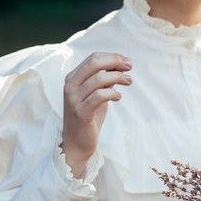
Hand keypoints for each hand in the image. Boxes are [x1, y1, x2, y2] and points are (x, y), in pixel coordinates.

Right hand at [61, 52, 132, 177]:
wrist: (77, 143)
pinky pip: (99, 96)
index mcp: (72, 78)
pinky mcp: (80, 112)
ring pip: (98, 79)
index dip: (112, 57)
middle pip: (94, 63)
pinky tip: (119, 97)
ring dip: (118, 77)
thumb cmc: (88, 116)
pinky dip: (112, 94)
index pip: (92, 58)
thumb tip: (121, 65)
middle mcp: (70, 86)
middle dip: (115, 62)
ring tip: (129, 82)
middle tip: (130, 67)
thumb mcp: (96, 94)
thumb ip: (105, 80)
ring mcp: (73, 99)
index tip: (127, 62)